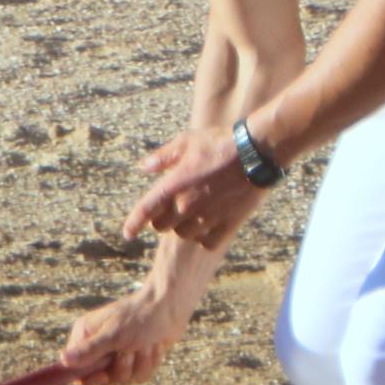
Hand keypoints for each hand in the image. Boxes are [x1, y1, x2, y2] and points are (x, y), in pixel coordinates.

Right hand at [63, 282, 187, 384]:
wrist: (170, 308)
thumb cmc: (139, 316)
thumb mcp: (114, 334)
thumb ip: (89, 350)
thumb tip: (63, 360)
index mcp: (85, 335)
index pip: (73, 366)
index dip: (86, 377)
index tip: (102, 376)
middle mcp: (98, 346)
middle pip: (99, 378)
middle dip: (120, 369)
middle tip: (129, 352)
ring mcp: (116, 355)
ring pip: (122, 379)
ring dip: (139, 365)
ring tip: (146, 345)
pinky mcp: (134, 361)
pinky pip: (138, 376)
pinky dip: (149, 364)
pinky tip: (155, 347)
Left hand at [125, 127, 266, 252]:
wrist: (257, 153)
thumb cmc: (219, 143)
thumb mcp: (187, 141)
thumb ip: (163, 157)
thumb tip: (144, 168)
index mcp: (174, 186)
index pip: (146, 210)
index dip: (133, 223)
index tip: (127, 233)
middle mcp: (188, 206)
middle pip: (162, 227)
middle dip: (162, 218)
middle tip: (173, 205)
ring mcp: (208, 218)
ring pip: (184, 235)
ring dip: (184, 227)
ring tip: (195, 211)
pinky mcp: (228, 226)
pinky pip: (207, 242)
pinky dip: (205, 237)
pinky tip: (210, 223)